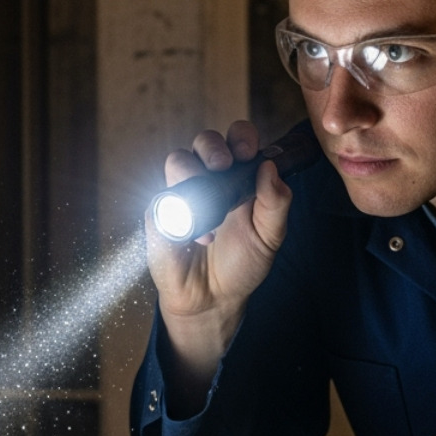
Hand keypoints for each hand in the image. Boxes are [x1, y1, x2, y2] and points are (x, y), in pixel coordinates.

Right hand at [144, 121, 292, 412]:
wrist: (213, 298)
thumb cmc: (242, 263)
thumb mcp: (270, 236)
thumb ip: (276, 203)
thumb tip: (271, 167)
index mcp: (238, 176)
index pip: (237, 140)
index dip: (240, 137)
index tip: (248, 152)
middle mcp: (208, 177)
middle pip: (204, 141)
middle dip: (213, 147)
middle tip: (223, 166)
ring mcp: (181, 192)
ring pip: (178, 160)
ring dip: (193, 178)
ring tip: (212, 217)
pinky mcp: (159, 211)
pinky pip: (163, 196)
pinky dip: (180, 213)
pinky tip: (197, 237)